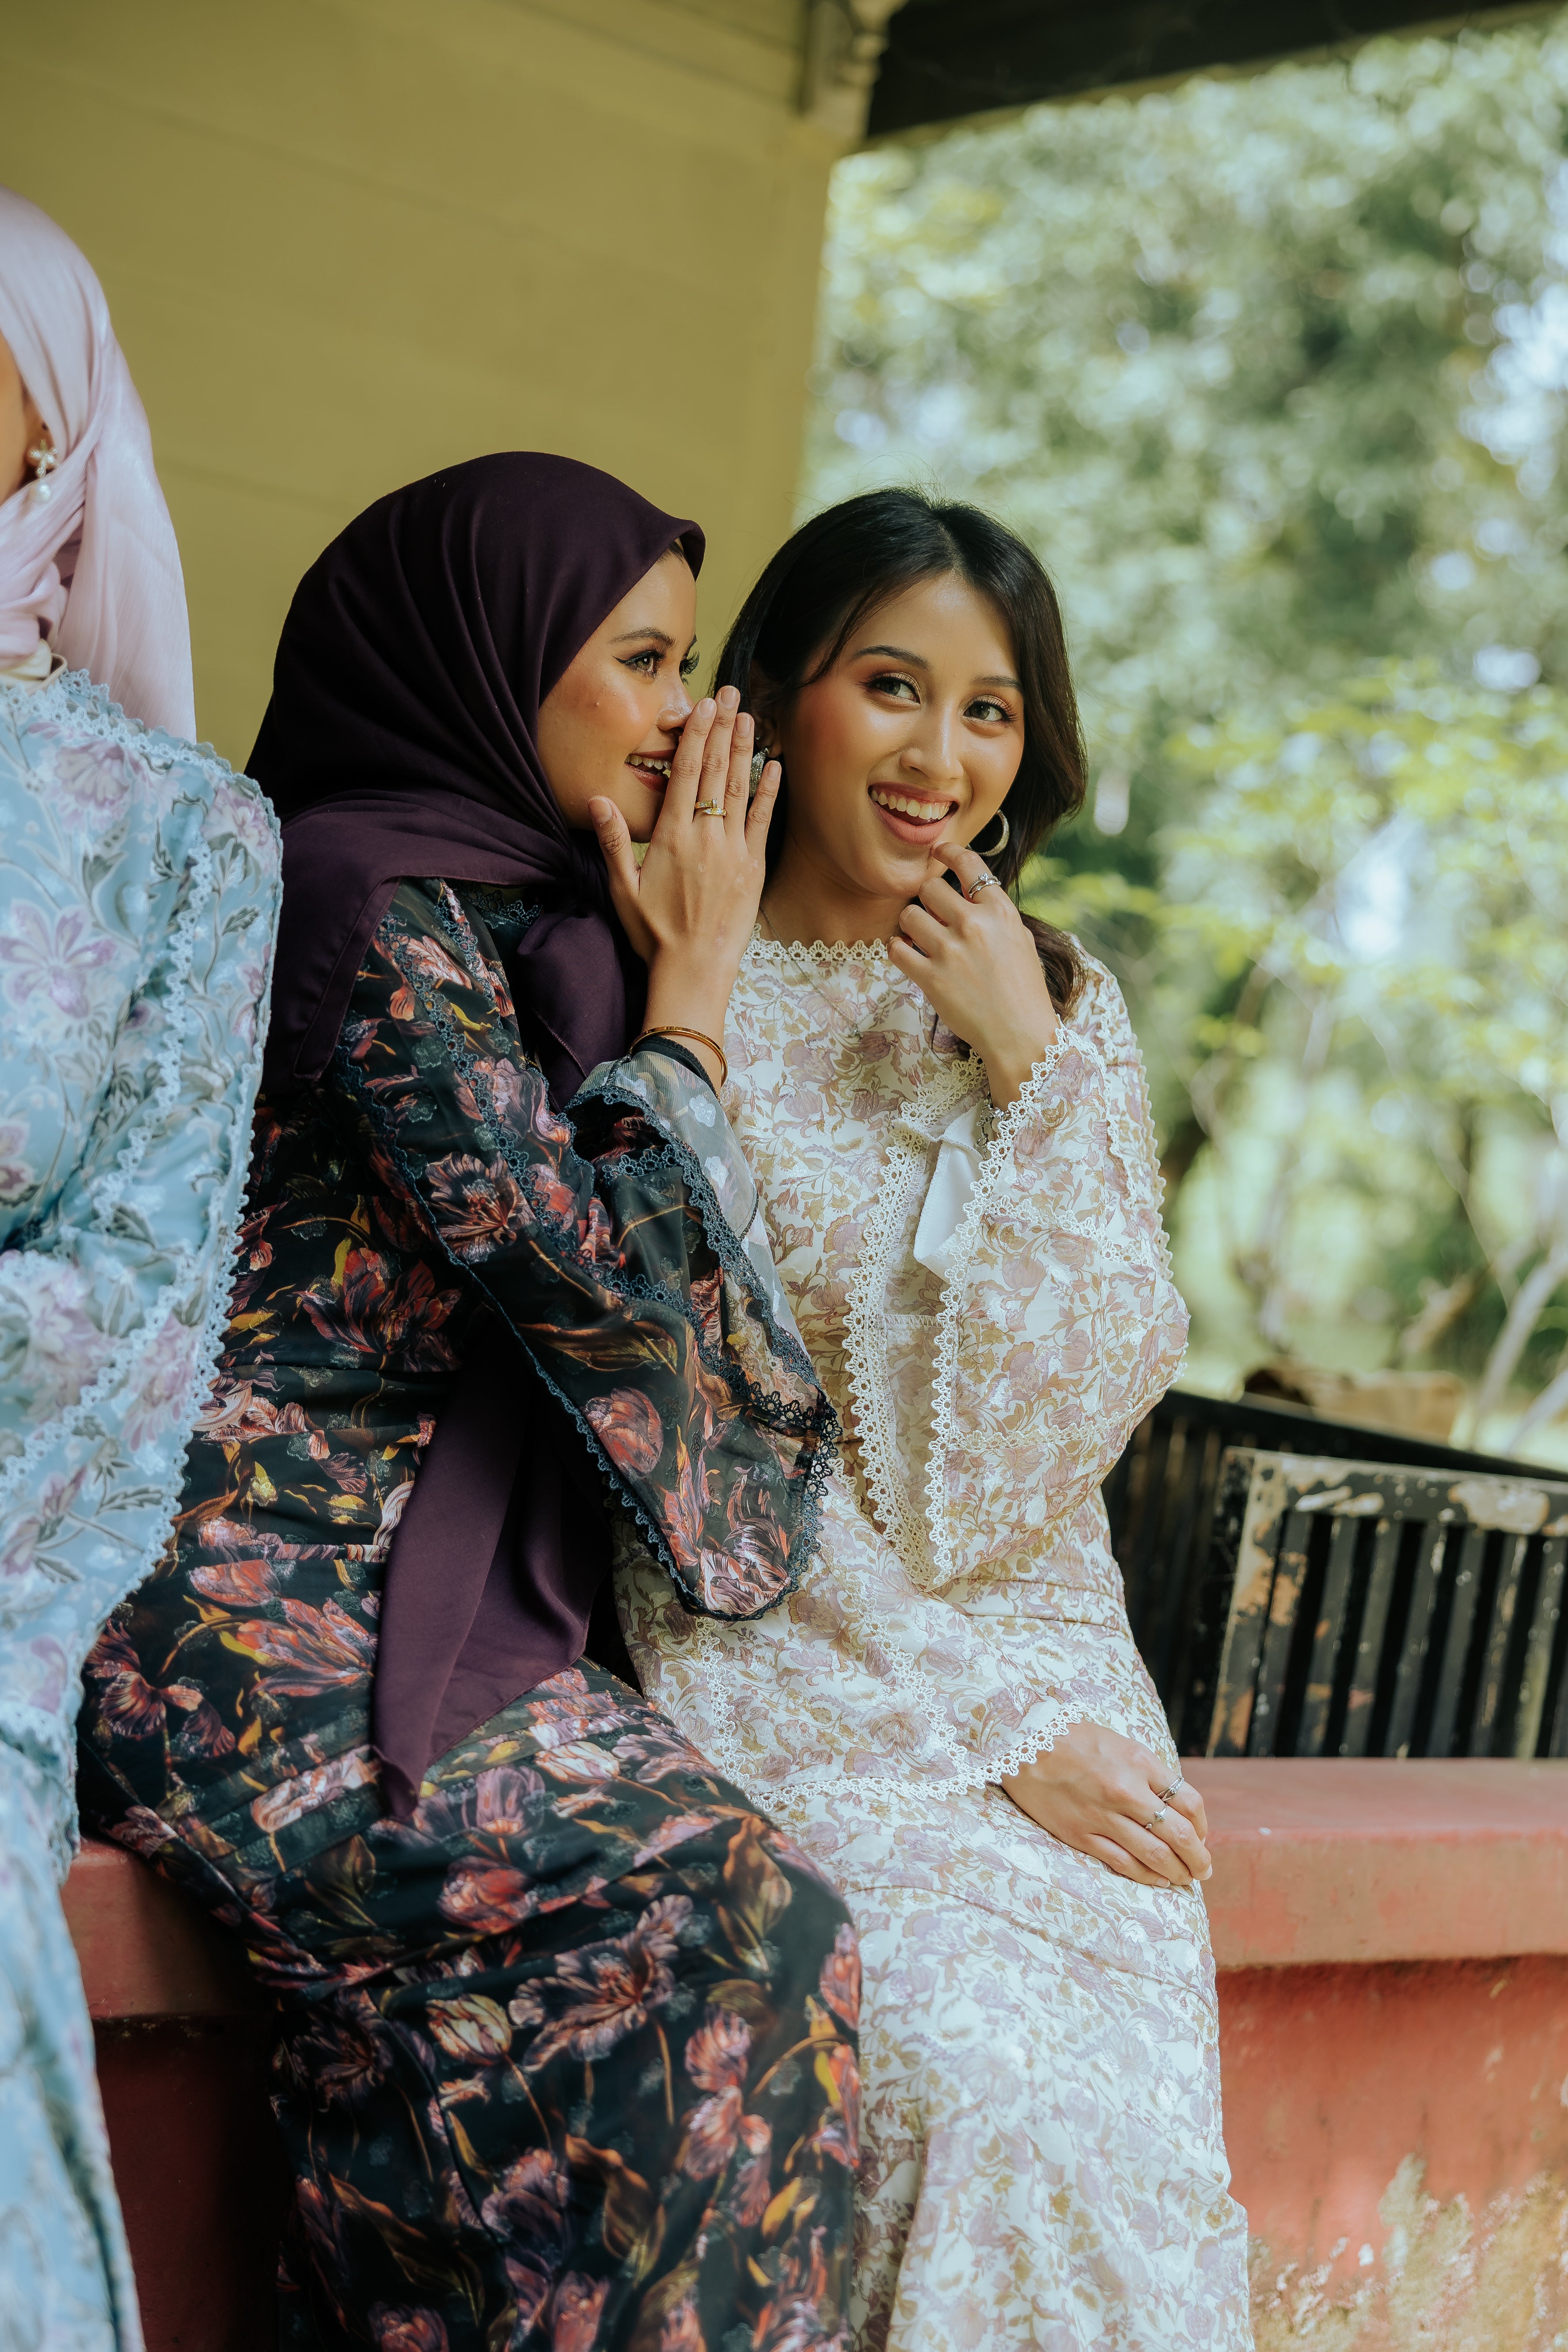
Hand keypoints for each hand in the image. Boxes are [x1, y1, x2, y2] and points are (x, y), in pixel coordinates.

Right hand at [590, 687, 779, 1081]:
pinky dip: (768, 792)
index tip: (702, 707)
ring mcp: (733, 851)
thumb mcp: (623, 889)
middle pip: (714, 772)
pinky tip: (774, 766)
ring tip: (749, 716)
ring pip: (739, 789)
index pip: (684, 774)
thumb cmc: (654, 933)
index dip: (695, 737)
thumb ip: (613, 841)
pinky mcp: (754, 868)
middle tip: (729, 694)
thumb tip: (597, 800)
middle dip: (721, 729)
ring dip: (745, 750)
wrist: (693, 970)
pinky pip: (762, 821)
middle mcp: (704, 837)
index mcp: (671, 837)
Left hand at [887, 839, 1057, 1108]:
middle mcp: (974, 925)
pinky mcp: (930, 978)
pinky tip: (909, 954)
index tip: (938, 853)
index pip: (969, 865)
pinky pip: (896, 948)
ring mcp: (950, 951)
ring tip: (919, 936)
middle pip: (930, 888)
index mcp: (1000, 912)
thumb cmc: (1023, 990)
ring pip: (909, 914)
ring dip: (911, 923)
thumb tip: (970, 895)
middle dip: (927, 898)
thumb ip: (995, 914)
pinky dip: (898, 949)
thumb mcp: (1020, 941)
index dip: (948, 853)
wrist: (1020, 1034)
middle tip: (932, 913)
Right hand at [999, 1720, 1210, 1888]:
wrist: (1024, 1743)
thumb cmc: (1076, 1740)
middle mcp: (1126, 1790)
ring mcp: (1103, 1815)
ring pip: (1154, 1855)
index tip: (1201, 1836)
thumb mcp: (1122, 1745)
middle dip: (1198, 1858)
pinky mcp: (1080, 1834)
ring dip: (1177, 1872)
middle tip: (1204, 1870)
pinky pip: (1123, 1863)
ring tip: (1185, 1880)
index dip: (1202, 1826)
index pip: (1189, 1802)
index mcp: (1140, 1763)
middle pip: (1179, 1834)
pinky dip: (1146, 1876)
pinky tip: (1158, 1880)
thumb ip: (1149, 1773)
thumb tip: (1176, 1807)